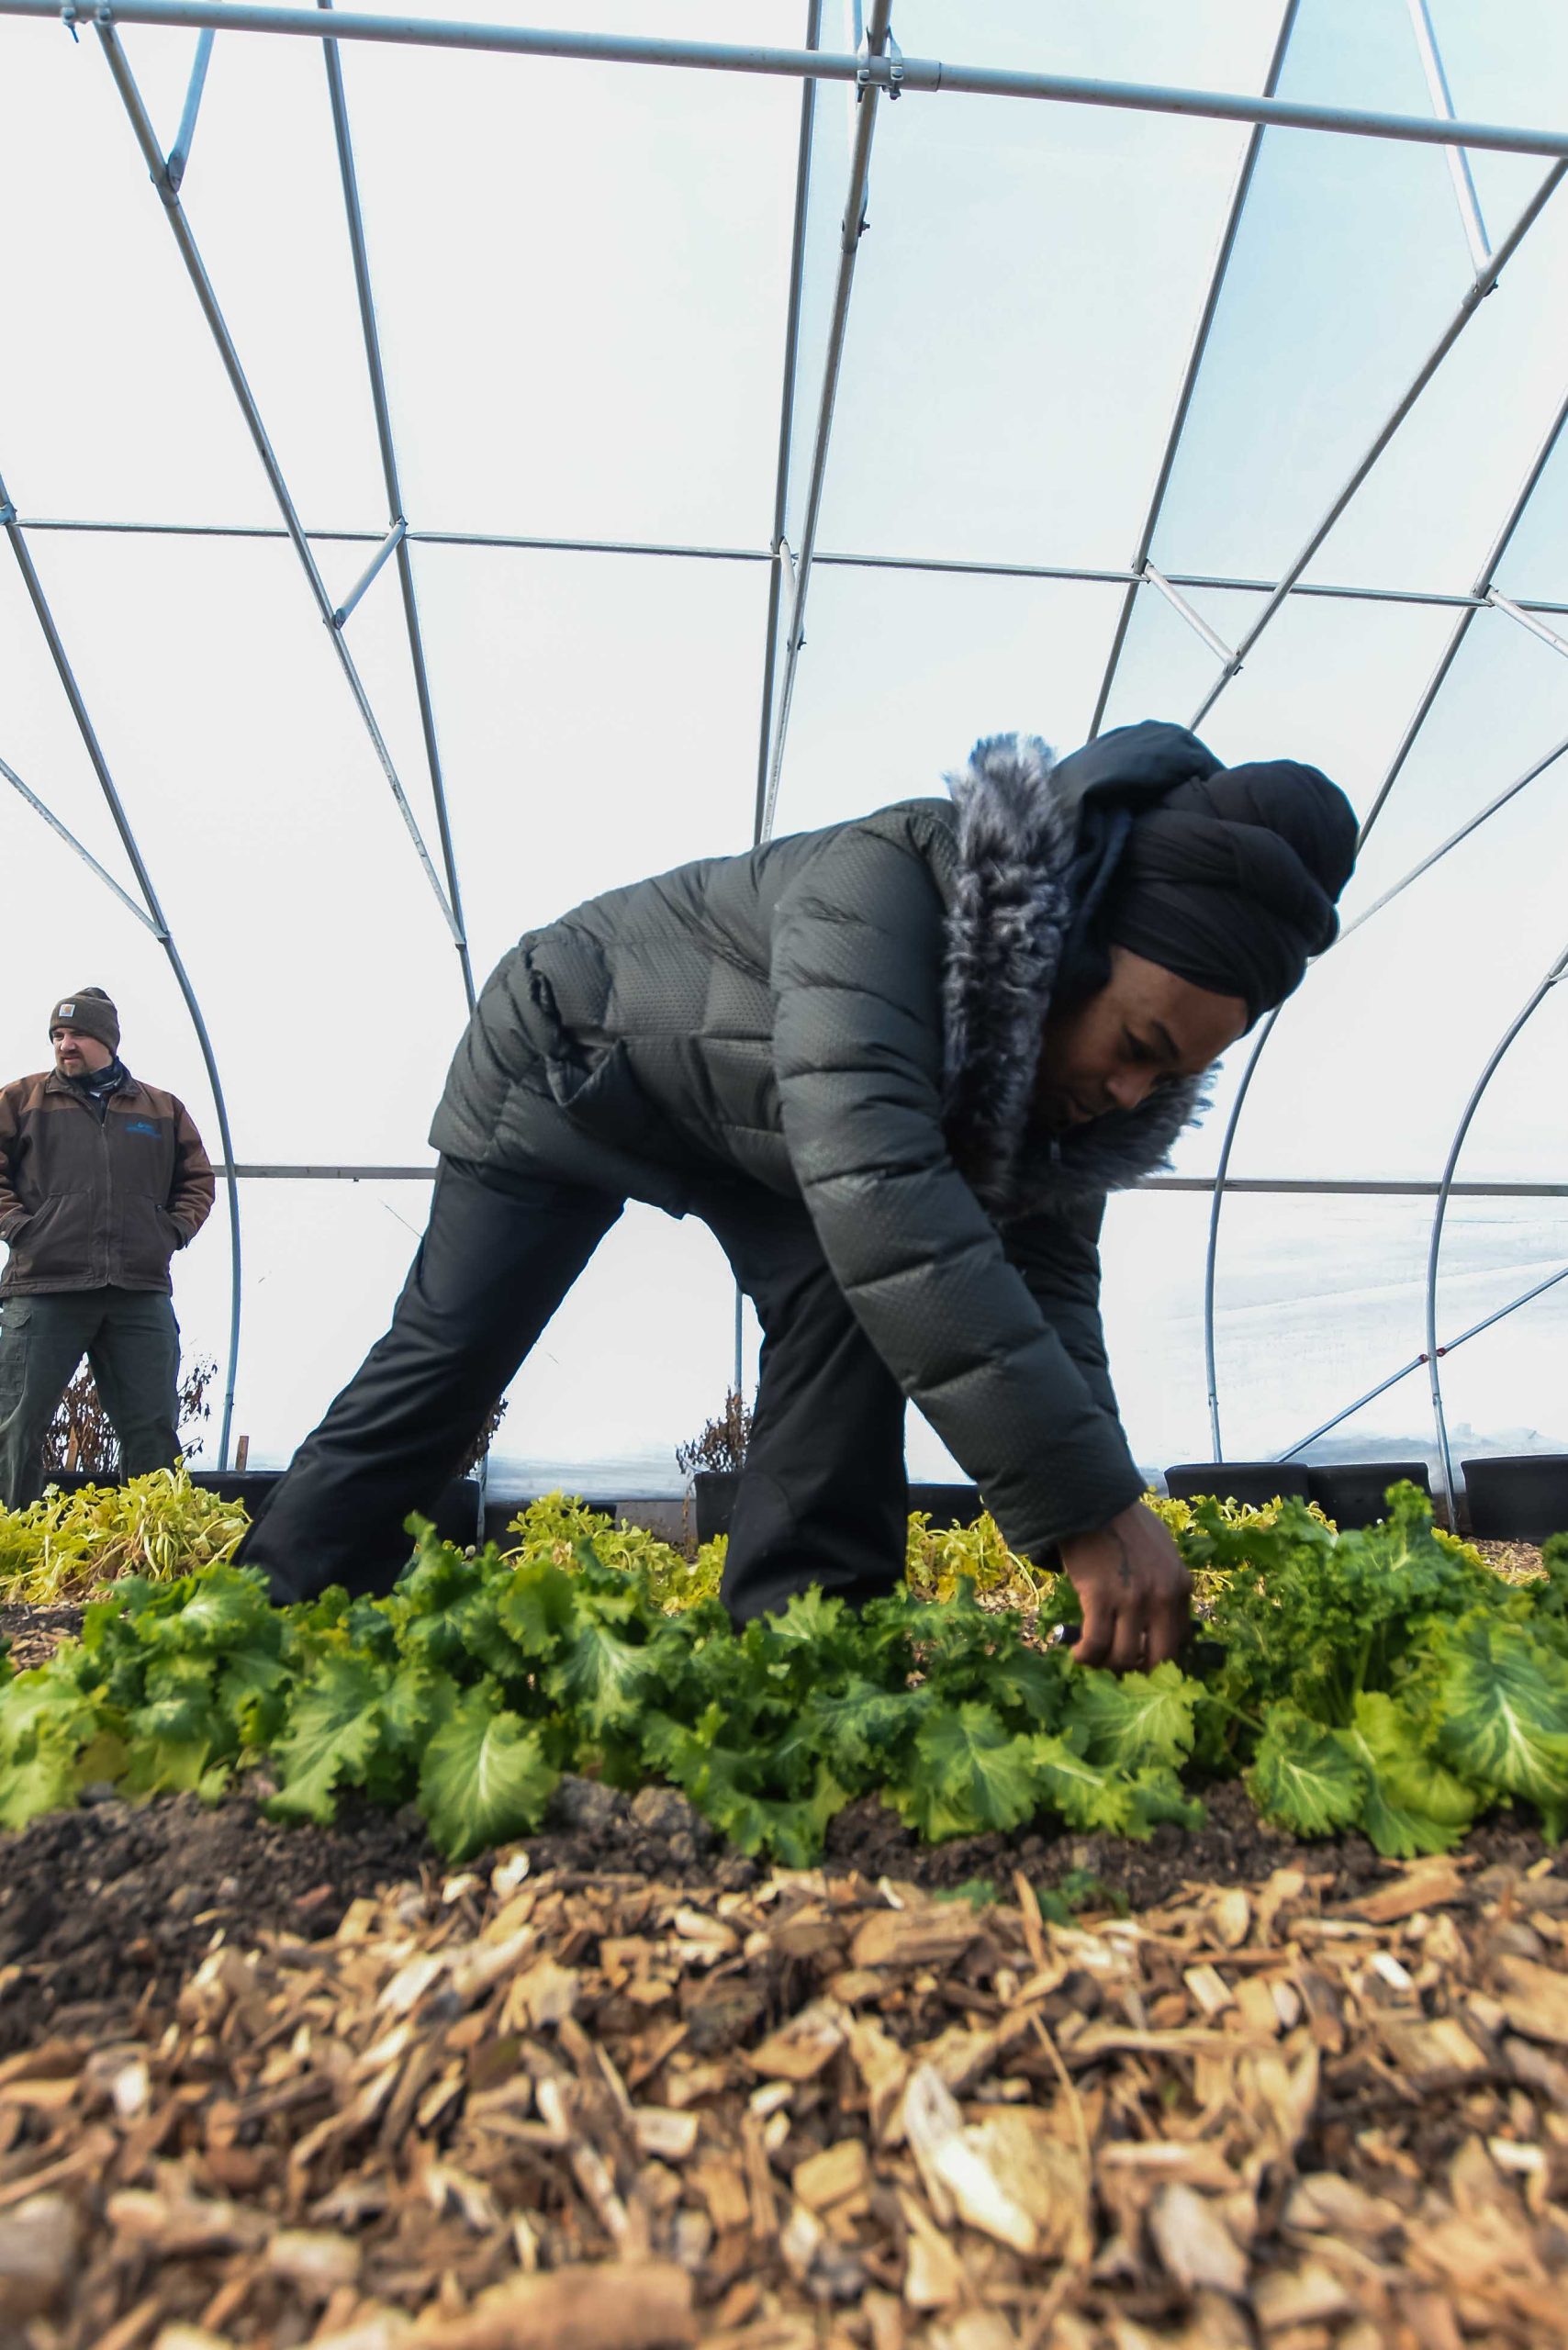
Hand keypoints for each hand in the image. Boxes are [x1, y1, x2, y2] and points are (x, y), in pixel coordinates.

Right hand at [1058, 1501, 1191, 1672]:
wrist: (1092, 1502)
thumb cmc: (1125, 1526)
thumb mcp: (1162, 1554)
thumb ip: (1165, 1587)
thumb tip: (1156, 1625)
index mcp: (1181, 1586)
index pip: (1180, 1641)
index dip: (1159, 1658)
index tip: (1141, 1662)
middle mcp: (1162, 1597)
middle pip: (1158, 1657)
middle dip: (1139, 1672)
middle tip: (1120, 1671)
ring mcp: (1132, 1598)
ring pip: (1123, 1655)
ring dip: (1107, 1665)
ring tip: (1093, 1659)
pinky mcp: (1100, 1596)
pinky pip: (1096, 1643)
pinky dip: (1086, 1655)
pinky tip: (1078, 1654)